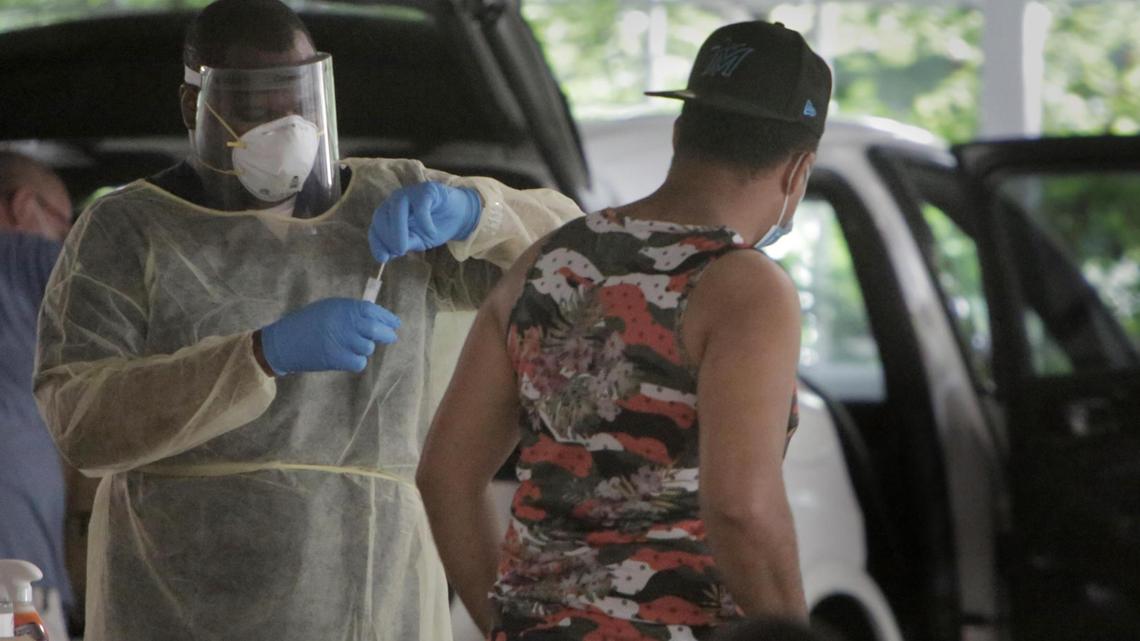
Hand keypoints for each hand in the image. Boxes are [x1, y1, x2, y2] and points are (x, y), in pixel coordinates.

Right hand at [260, 298, 400, 374]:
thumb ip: (350, 312)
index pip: (372, 311)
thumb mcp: (327, 309)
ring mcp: (341, 341)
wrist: (283, 342)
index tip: (396, 323)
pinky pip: (359, 362)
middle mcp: (343, 322)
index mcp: (341, 307)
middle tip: (391, 337)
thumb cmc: (305, 324)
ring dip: (365, 348)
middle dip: (386, 334)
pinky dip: (356, 361)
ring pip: (368, 347)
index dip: (387, 318)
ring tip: (353, 346)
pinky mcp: (336, 358)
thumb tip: (375, 318)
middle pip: (375, 330)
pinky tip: (349, 358)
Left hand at [369, 181, 480, 261]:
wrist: (458, 216)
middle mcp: (396, 200)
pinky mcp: (427, 190)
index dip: (377, 242)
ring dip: (398, 230)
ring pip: (397, 207)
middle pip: (381, 216)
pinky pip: (420, 206)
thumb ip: (401, 245)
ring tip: (406, 247)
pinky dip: (423, 222)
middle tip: (399, 252)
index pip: (376, 225)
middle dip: (388, 237)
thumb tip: (385, 255)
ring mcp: (411, 193)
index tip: (383, 258)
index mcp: (389, 212)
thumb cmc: (434, 227)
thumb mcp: (416, 241)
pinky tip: (431, 232)